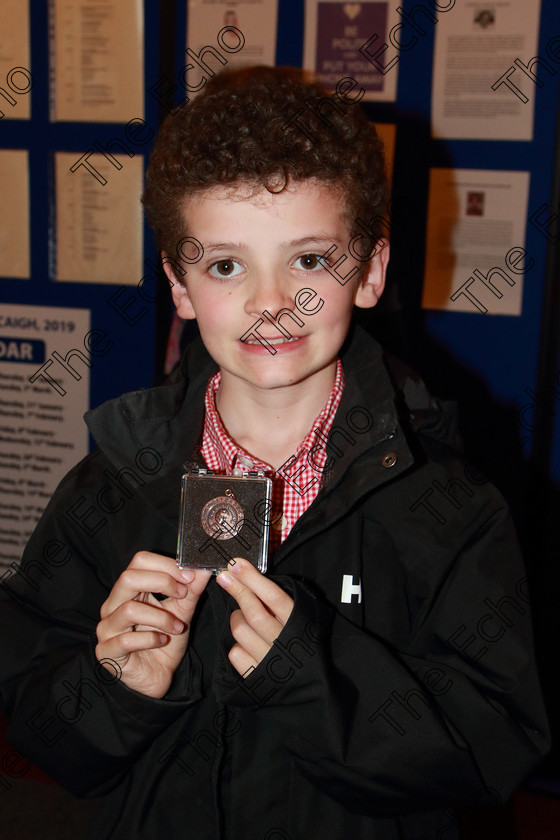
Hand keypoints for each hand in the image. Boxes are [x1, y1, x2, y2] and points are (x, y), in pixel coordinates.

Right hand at [95, 551, 211, 697]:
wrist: (157, 677)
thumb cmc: (164, 641)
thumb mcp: (182, 613)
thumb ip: (191, 591)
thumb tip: (204, 568)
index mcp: (130, 590)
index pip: (139, 561)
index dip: (166, 565)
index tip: (189, 576)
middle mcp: (113, 605)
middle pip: (128, 577)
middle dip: (162, 582)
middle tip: (183, 594)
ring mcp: (106, 628)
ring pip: (129, 609)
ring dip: (161, 617)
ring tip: (178, 627)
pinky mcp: (106, 651)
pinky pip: (126, 640)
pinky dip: (151, 639)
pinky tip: (163, 642)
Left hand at [216, 556, 293, 675]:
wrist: (311, 684)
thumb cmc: (305, 643)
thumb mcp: (304, 619)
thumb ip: (282, 602)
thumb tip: (253, 576)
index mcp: (299, 623)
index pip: (273, 596)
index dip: (252, 579)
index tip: (236, 564)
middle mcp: (283, 642)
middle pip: (253, 612)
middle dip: (237, 590)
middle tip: (225, 577)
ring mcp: (269, 661)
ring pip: (239, 630)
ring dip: (237, 619)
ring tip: (244, 618)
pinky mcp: (256, 676)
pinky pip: (235, 653)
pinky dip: (237, 645)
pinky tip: (247, 643)